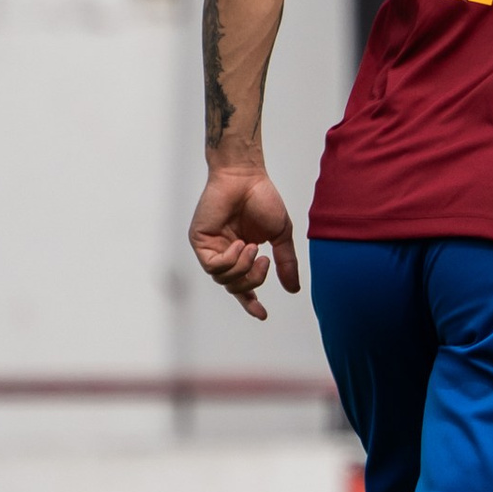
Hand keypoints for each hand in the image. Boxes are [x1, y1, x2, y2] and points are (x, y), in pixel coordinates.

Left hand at [187, 163, 298, 319]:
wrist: (246, 177)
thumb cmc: (262, 199)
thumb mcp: (280, 235)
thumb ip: (285, 262)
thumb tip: (293, 289)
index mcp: (241, 254)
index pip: (242, 286)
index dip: (250, 302)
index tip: (263, 314)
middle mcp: (224, 253)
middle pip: (234, 287)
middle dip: (252, 280)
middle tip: (264, 260)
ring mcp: (211, 248)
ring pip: (223, 279)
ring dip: (242, 268)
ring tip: (252, 247)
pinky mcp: (200, 241)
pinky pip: (214, 266)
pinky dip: (230, 260)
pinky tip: (240, 244)